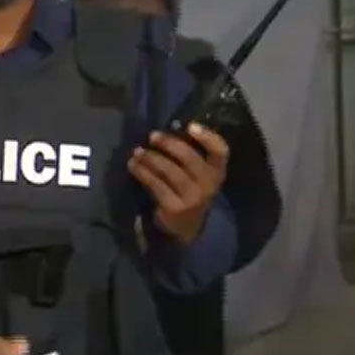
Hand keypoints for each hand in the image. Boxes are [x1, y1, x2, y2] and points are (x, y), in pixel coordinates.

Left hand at [128, 123, 228, 243]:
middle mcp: (208, 185)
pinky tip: (133, 166)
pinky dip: (142, 172)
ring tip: (137, 151)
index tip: (190, 126)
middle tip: (152, 136)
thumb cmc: (188, 193)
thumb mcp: (197, 176)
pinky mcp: (174, 208)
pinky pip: (156, 184)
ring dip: (151, 158)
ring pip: (169, 171)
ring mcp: (192, 198)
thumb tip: (165, 131)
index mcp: (217, 173)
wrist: (185, 229)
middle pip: (189, 158)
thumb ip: (189, 156)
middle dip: (169, 144)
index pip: (221, 151)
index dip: (208, 137)